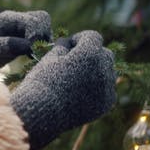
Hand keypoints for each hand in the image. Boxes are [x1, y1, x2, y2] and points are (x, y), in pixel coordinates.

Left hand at [0, 10, 50, 78]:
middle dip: (43, 35)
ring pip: (43, 29)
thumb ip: (6, 45)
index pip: (35, 19)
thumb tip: (29, 45)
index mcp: (8, 19)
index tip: (30, 50)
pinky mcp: (21, 41)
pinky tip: (30, 59)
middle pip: (43, 18)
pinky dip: (39, 49)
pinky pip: (38, 41)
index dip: (37, 34)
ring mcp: (19, 31)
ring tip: (31, 57)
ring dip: (42, 43)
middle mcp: (16, 21)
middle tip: (33, 52)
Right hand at [10, 30, 115, 149]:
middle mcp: (103, 69)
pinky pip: (106, 89)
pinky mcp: (106, 104)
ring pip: (108, 72)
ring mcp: (106, 88)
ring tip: (76, 78)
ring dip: (96, 70)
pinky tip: (80, 92)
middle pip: (104, 54)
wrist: (41, 113)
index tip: (69, 45)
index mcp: (89, 54)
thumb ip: (63, 48)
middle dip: (91, 54)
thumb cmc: (41, 82)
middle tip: (74, 61)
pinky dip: (97, 88)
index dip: (79, 38)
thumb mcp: (49, 59)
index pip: (92, 37)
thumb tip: (68, 44)